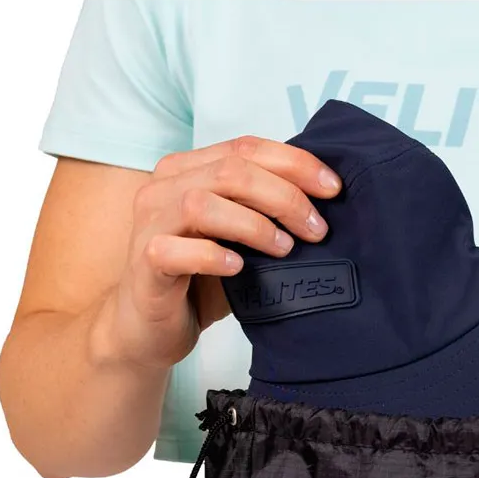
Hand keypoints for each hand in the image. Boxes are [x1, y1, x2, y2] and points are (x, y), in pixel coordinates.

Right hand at [90, 135, 342, 370]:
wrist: (150, 329)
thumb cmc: (200, 282)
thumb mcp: (239, 239)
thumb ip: (264, 212)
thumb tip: (324, 203)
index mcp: (188, 171)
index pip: (245, 148)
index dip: (295, 163)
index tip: (333, 189)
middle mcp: (164, 187)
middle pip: (232, 171)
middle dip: (285, 197)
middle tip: (317, 229)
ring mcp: (150, 223)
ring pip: (203, 204)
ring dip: (254, 225)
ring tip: (284, 249)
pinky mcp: (144, 262)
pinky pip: (177, 250)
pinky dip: (213, 256)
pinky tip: (239, 268)